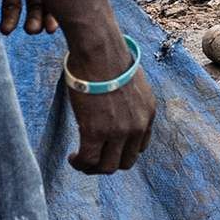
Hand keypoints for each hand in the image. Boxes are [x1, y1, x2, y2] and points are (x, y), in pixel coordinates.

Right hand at [61, 28, 157, 176]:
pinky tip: (72, 157)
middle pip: (125, 162)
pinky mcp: (95, 132)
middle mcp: (136, 127)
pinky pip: (87, 160)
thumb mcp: (130, 83)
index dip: (122, 151)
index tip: (108, 148)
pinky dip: (79, 163)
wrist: (99, 51)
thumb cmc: (109, 58)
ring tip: (80, 160)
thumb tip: (114, 106)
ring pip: (106, 167)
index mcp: (147, 114)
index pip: (140, 147)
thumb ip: (128, 101)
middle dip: (108, 164)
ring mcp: (117, 132)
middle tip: (92, 158)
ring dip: (92, 168)